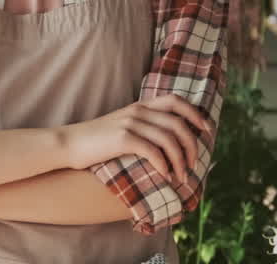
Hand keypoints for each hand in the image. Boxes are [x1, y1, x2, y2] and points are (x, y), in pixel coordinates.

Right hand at [59, 94, 208, 184]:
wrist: (70, 143)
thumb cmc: (96, 141)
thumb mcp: (122, 126)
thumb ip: (143, 127)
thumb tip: (168, 142)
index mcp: (140, 106)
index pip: (175, 100)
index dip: (195, 113)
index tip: (206, 129)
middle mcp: (138, 111)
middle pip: (178, 123)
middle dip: (191, 145)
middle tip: (193, 164)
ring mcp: (130, 123)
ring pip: (168, 139)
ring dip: (180, 160)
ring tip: (180, 176)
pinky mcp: (122, 138)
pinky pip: (153, 151)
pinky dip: (163, 165)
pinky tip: (164, 176)